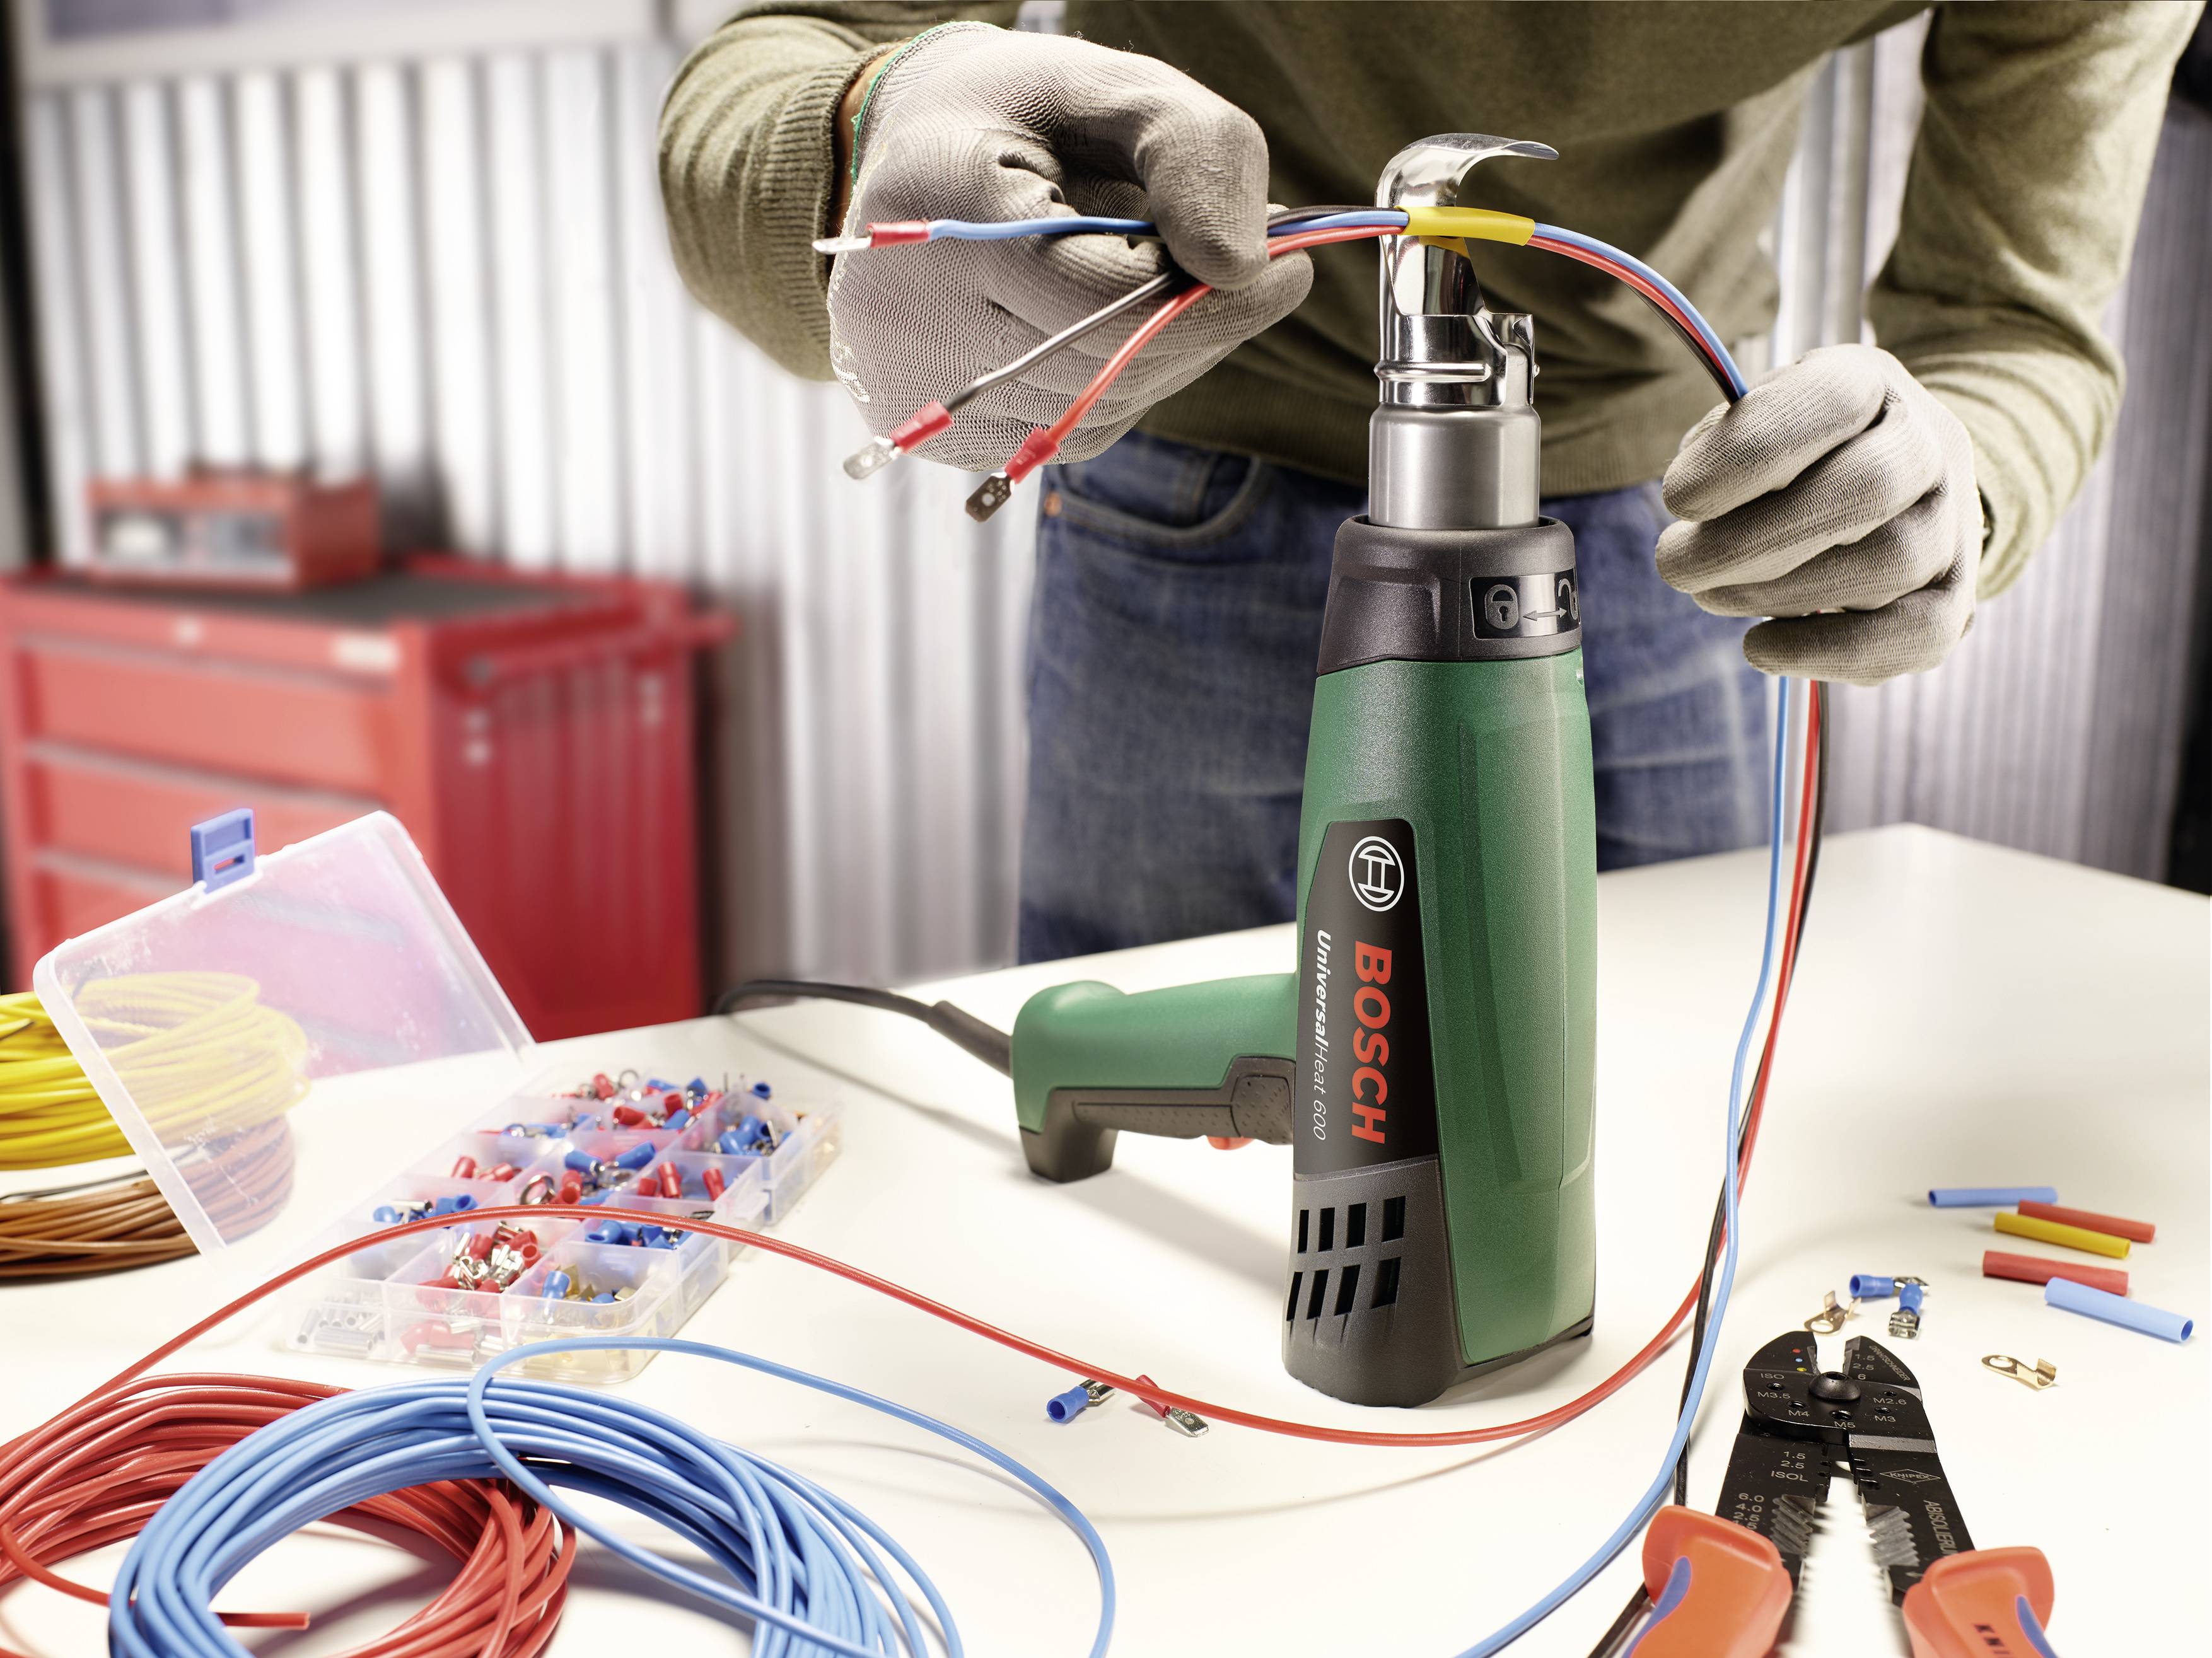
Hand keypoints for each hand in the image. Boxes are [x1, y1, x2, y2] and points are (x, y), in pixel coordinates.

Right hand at [825, 25, 1310, 470]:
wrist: (913, 159)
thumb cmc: (1016, 115)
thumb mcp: (1111, 87)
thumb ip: (1192, 150)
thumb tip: (1246, 264)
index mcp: (938, 214)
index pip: (1107, 303)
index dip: (1213, 295)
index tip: (1286, 258)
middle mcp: (909, 321)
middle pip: (1111, 365)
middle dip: (1197, 318)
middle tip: (1239, 264)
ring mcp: (925, 393)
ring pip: (1101, 407)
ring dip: (1163, 350)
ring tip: (1158, 275)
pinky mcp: (954, 434)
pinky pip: (1076, 429)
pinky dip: (1119, 379)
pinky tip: (1106, 319)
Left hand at [1657, 345, 1982, 685]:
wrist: (1897, 479)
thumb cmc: (1799, 450)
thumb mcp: (1756, 416)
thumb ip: (1724, 445)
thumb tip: (1693, 507)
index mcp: (1873, 383)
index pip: (1832, 400)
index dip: (1748, 454)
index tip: (1676, 499)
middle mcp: (1930, 446)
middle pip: (1867, 490)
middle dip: (1751, 541)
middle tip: (1676, 565)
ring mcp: (1952, 523)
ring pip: (1887, 567)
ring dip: (1777, 595)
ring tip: (1711, 594)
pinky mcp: (1957, 598)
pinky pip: (1916, 637)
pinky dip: (1827, 653)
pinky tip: (1760, 646)